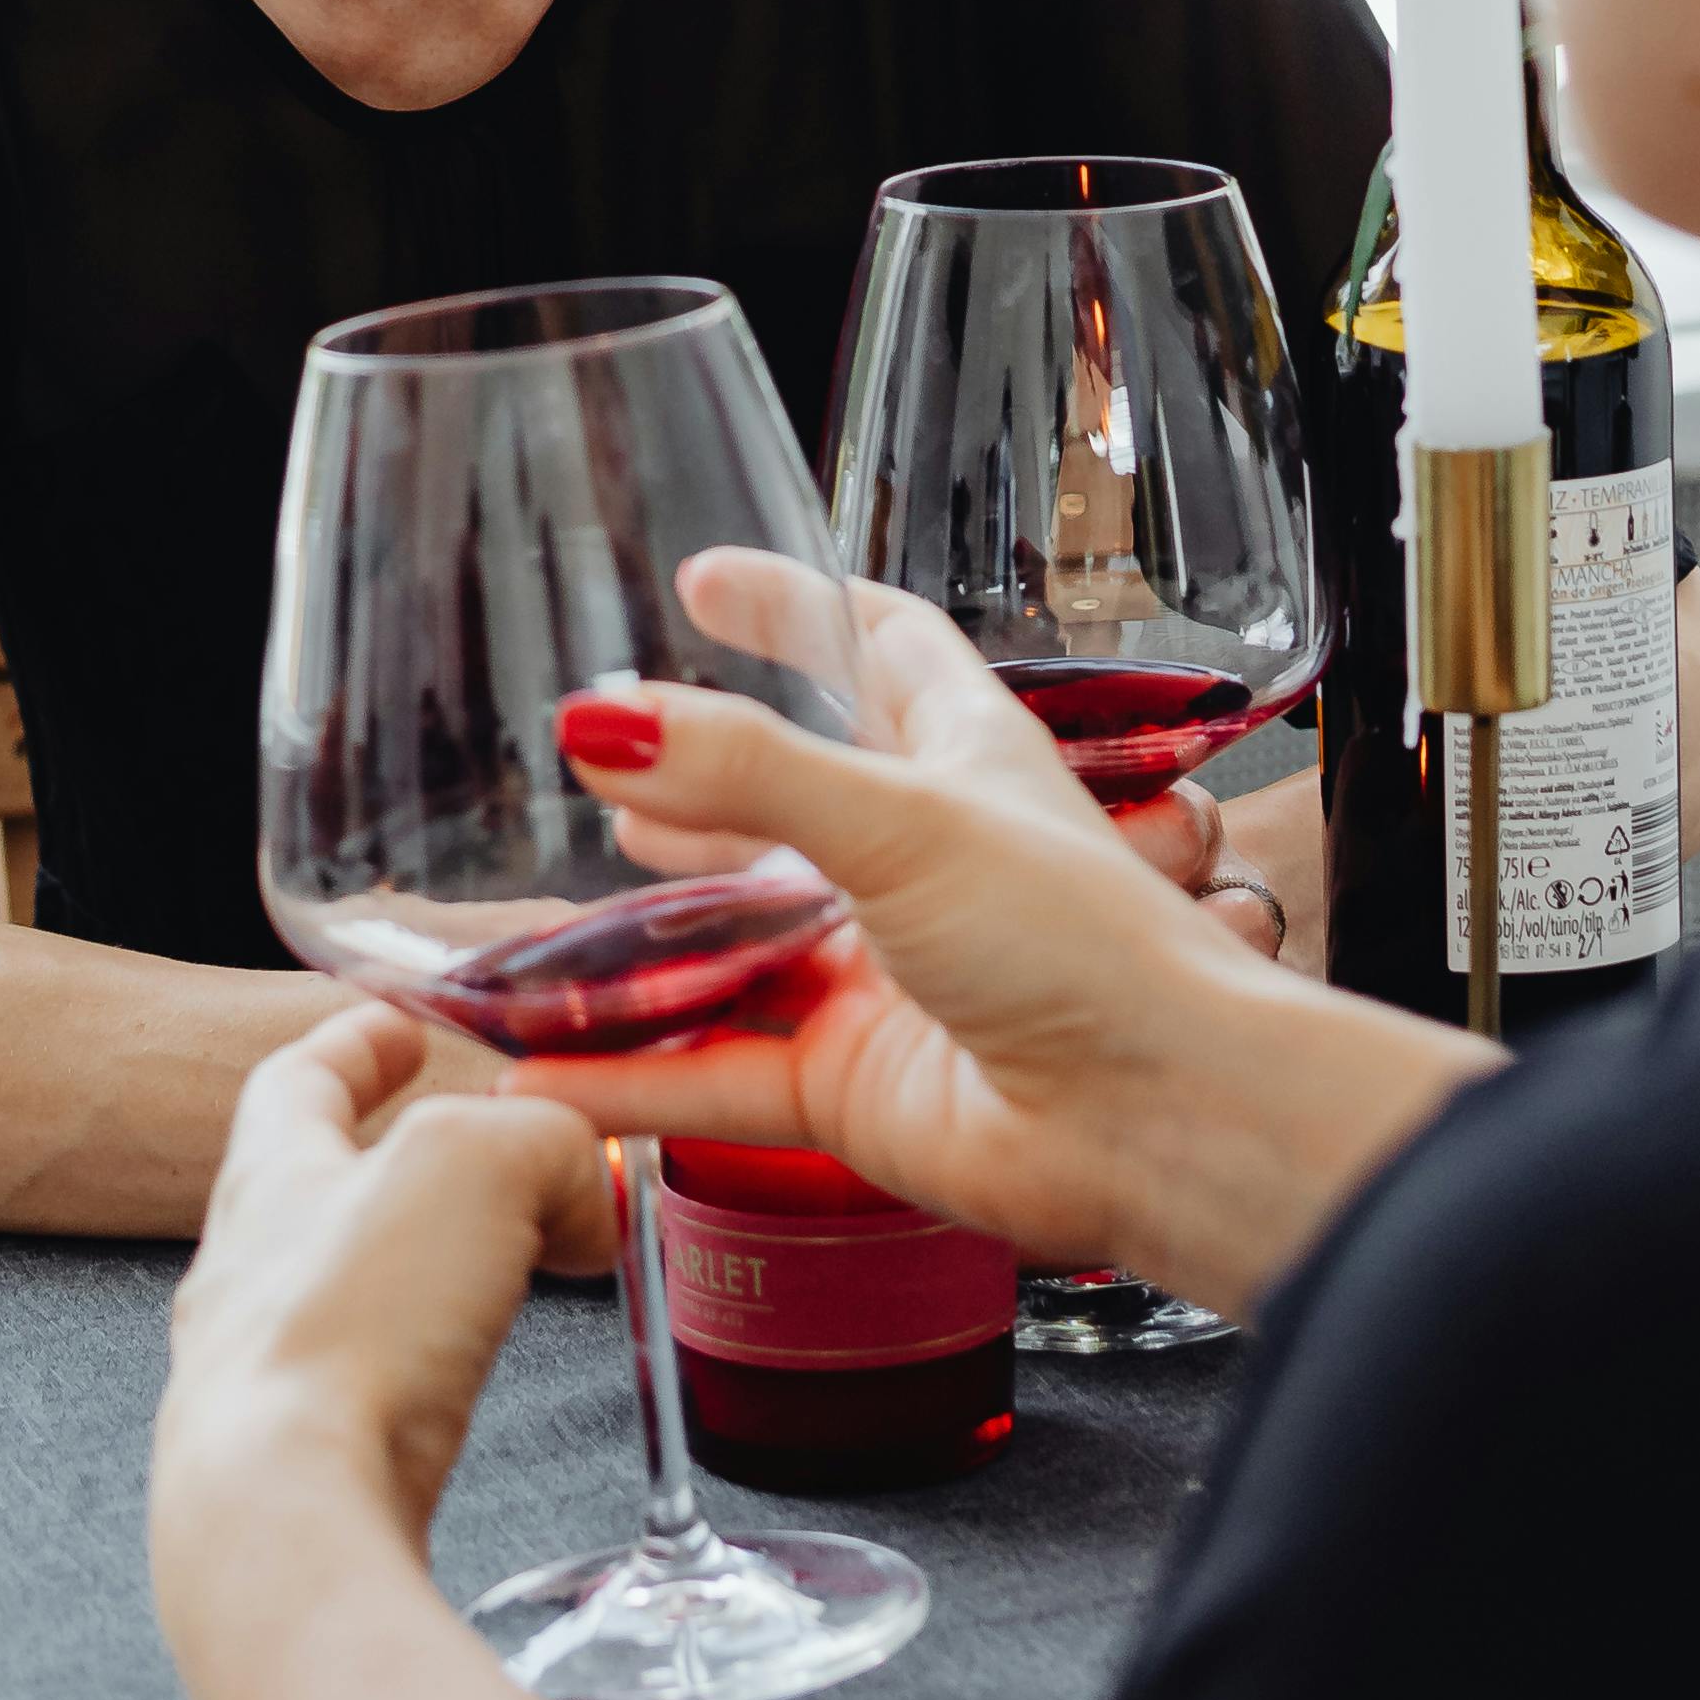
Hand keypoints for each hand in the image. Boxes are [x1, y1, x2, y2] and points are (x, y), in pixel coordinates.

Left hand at [151, 1010, 608, 1699]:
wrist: (286, 1525)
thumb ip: (545, 1142)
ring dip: (432, 1276)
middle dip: (409, 1167)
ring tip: (515, 1270)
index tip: (398, 1024)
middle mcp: (247, 1281)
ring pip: (355, 1301)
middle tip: (493, 1158)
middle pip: (325, 1194)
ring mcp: (265, 1387)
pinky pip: (382, 1396)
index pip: (298, 1081)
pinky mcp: (306, 1476)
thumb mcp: (474, 1165)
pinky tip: (483, 1385)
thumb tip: (585, 1192)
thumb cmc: (345, 1331)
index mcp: (271, 1179)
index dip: (356, 1043)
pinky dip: (439, 1373)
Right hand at [529, 561, 1311, 1285]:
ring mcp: (881, 976)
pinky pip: (717, 1072)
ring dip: (649, 938)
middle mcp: (920, 859)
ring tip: (549, 919)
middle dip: (695, 782)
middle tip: (599, 762)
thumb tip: (604, 718)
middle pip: (786, 800)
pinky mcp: (849, 1085)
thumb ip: (750, 768)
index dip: (797, 608)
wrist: (1154, 1118)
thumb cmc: (1081, 941)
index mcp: (962, 757)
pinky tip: (545, 1070)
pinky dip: (634, 1075)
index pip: (878, 646)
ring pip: (736, 946)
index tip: (706, 581)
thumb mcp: (906, 819)